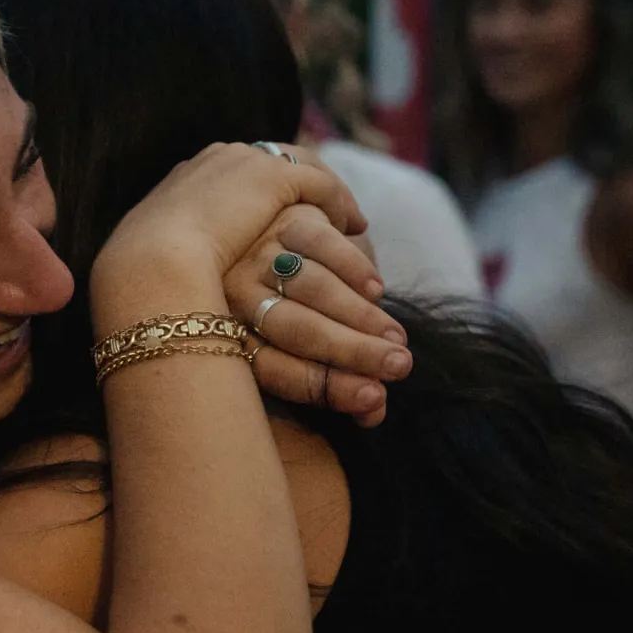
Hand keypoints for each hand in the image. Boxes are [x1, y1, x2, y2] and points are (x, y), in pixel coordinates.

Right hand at [96, 143, 367, 296]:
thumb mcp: (161, 261)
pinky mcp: (272, 177)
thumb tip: (184, 275)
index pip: (236, 171)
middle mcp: (218, 160)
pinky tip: (353, 228)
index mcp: (188, 177)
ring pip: (301, 167)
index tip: (281, 212)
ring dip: (327, 194)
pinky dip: (340, 203)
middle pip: (272, 158)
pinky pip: (319, 185)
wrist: (152, 261)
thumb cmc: (148, 274)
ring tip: (349, 222)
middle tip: (326, 207)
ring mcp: (246, 163)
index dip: (264, 190)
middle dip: (301, 180)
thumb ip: (180, 256)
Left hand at [224, 204, 411, 424]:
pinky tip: (377, 290)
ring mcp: (256, 254)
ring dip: (360, 313)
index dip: (327, 387)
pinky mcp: (280, 219)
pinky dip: (352, 267)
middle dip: (353, 352)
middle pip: (297, 329)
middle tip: (400, 366)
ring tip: (396, 337)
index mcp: (232, 336)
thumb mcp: (310, 350)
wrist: (261, 235)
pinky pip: (319, 242)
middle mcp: (235, 295)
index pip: (278, 370)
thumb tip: (375, 413)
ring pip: (311, 287)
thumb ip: (342, 383)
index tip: (373, 399)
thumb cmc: (295, 311)